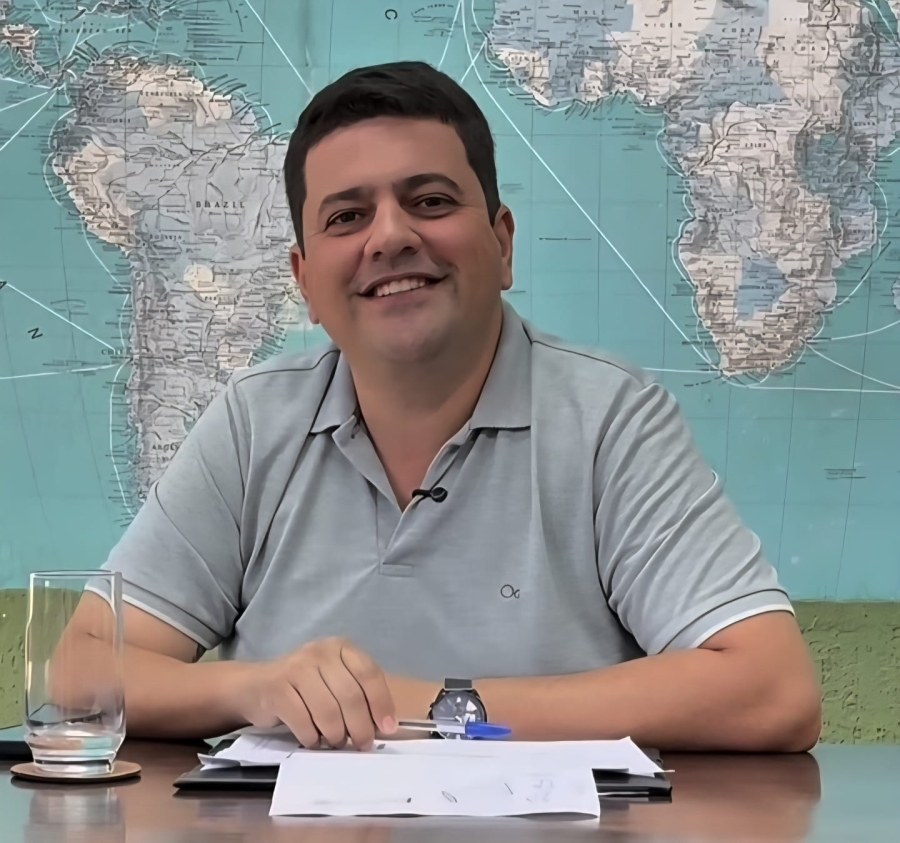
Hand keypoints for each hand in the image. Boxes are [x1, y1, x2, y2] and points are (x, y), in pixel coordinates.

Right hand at [237, 637, 396, 750]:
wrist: (255, 687)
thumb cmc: (304, 687)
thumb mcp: (334, 680)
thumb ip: (358, 693)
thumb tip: (384, 725)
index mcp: (340, 648)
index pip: (369, 674)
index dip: (381, 703)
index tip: (387, 728)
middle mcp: (320, 653)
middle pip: (351, 695)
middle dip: (360, 727)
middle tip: (361, 744)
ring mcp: (297, 668)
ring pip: (328, 711)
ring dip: (335, 735)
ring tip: (335, 742)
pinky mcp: (277, 689)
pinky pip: (303, 722)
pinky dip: (312, 738)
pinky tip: (313, 739)